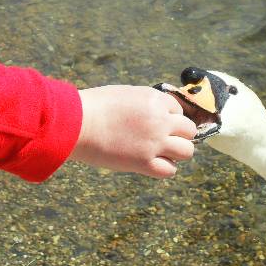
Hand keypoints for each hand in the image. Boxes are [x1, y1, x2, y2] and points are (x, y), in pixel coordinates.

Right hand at [70, 85, 196, 177]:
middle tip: (163, 140)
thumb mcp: (126, 95)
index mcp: (154, 99)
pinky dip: (165, 168)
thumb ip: (145, 104)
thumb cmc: (94, 107)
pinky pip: (170, 170)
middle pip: (188, 130)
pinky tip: (152, 164)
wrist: (76, 123)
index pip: (178, 109)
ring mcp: (154, 142)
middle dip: (178, 135)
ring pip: (187, 151)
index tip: (158, 124)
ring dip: (177, 153)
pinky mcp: (144, 162)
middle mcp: (160, 120)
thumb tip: (158, 112)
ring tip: (161, 153)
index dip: (169, 117)